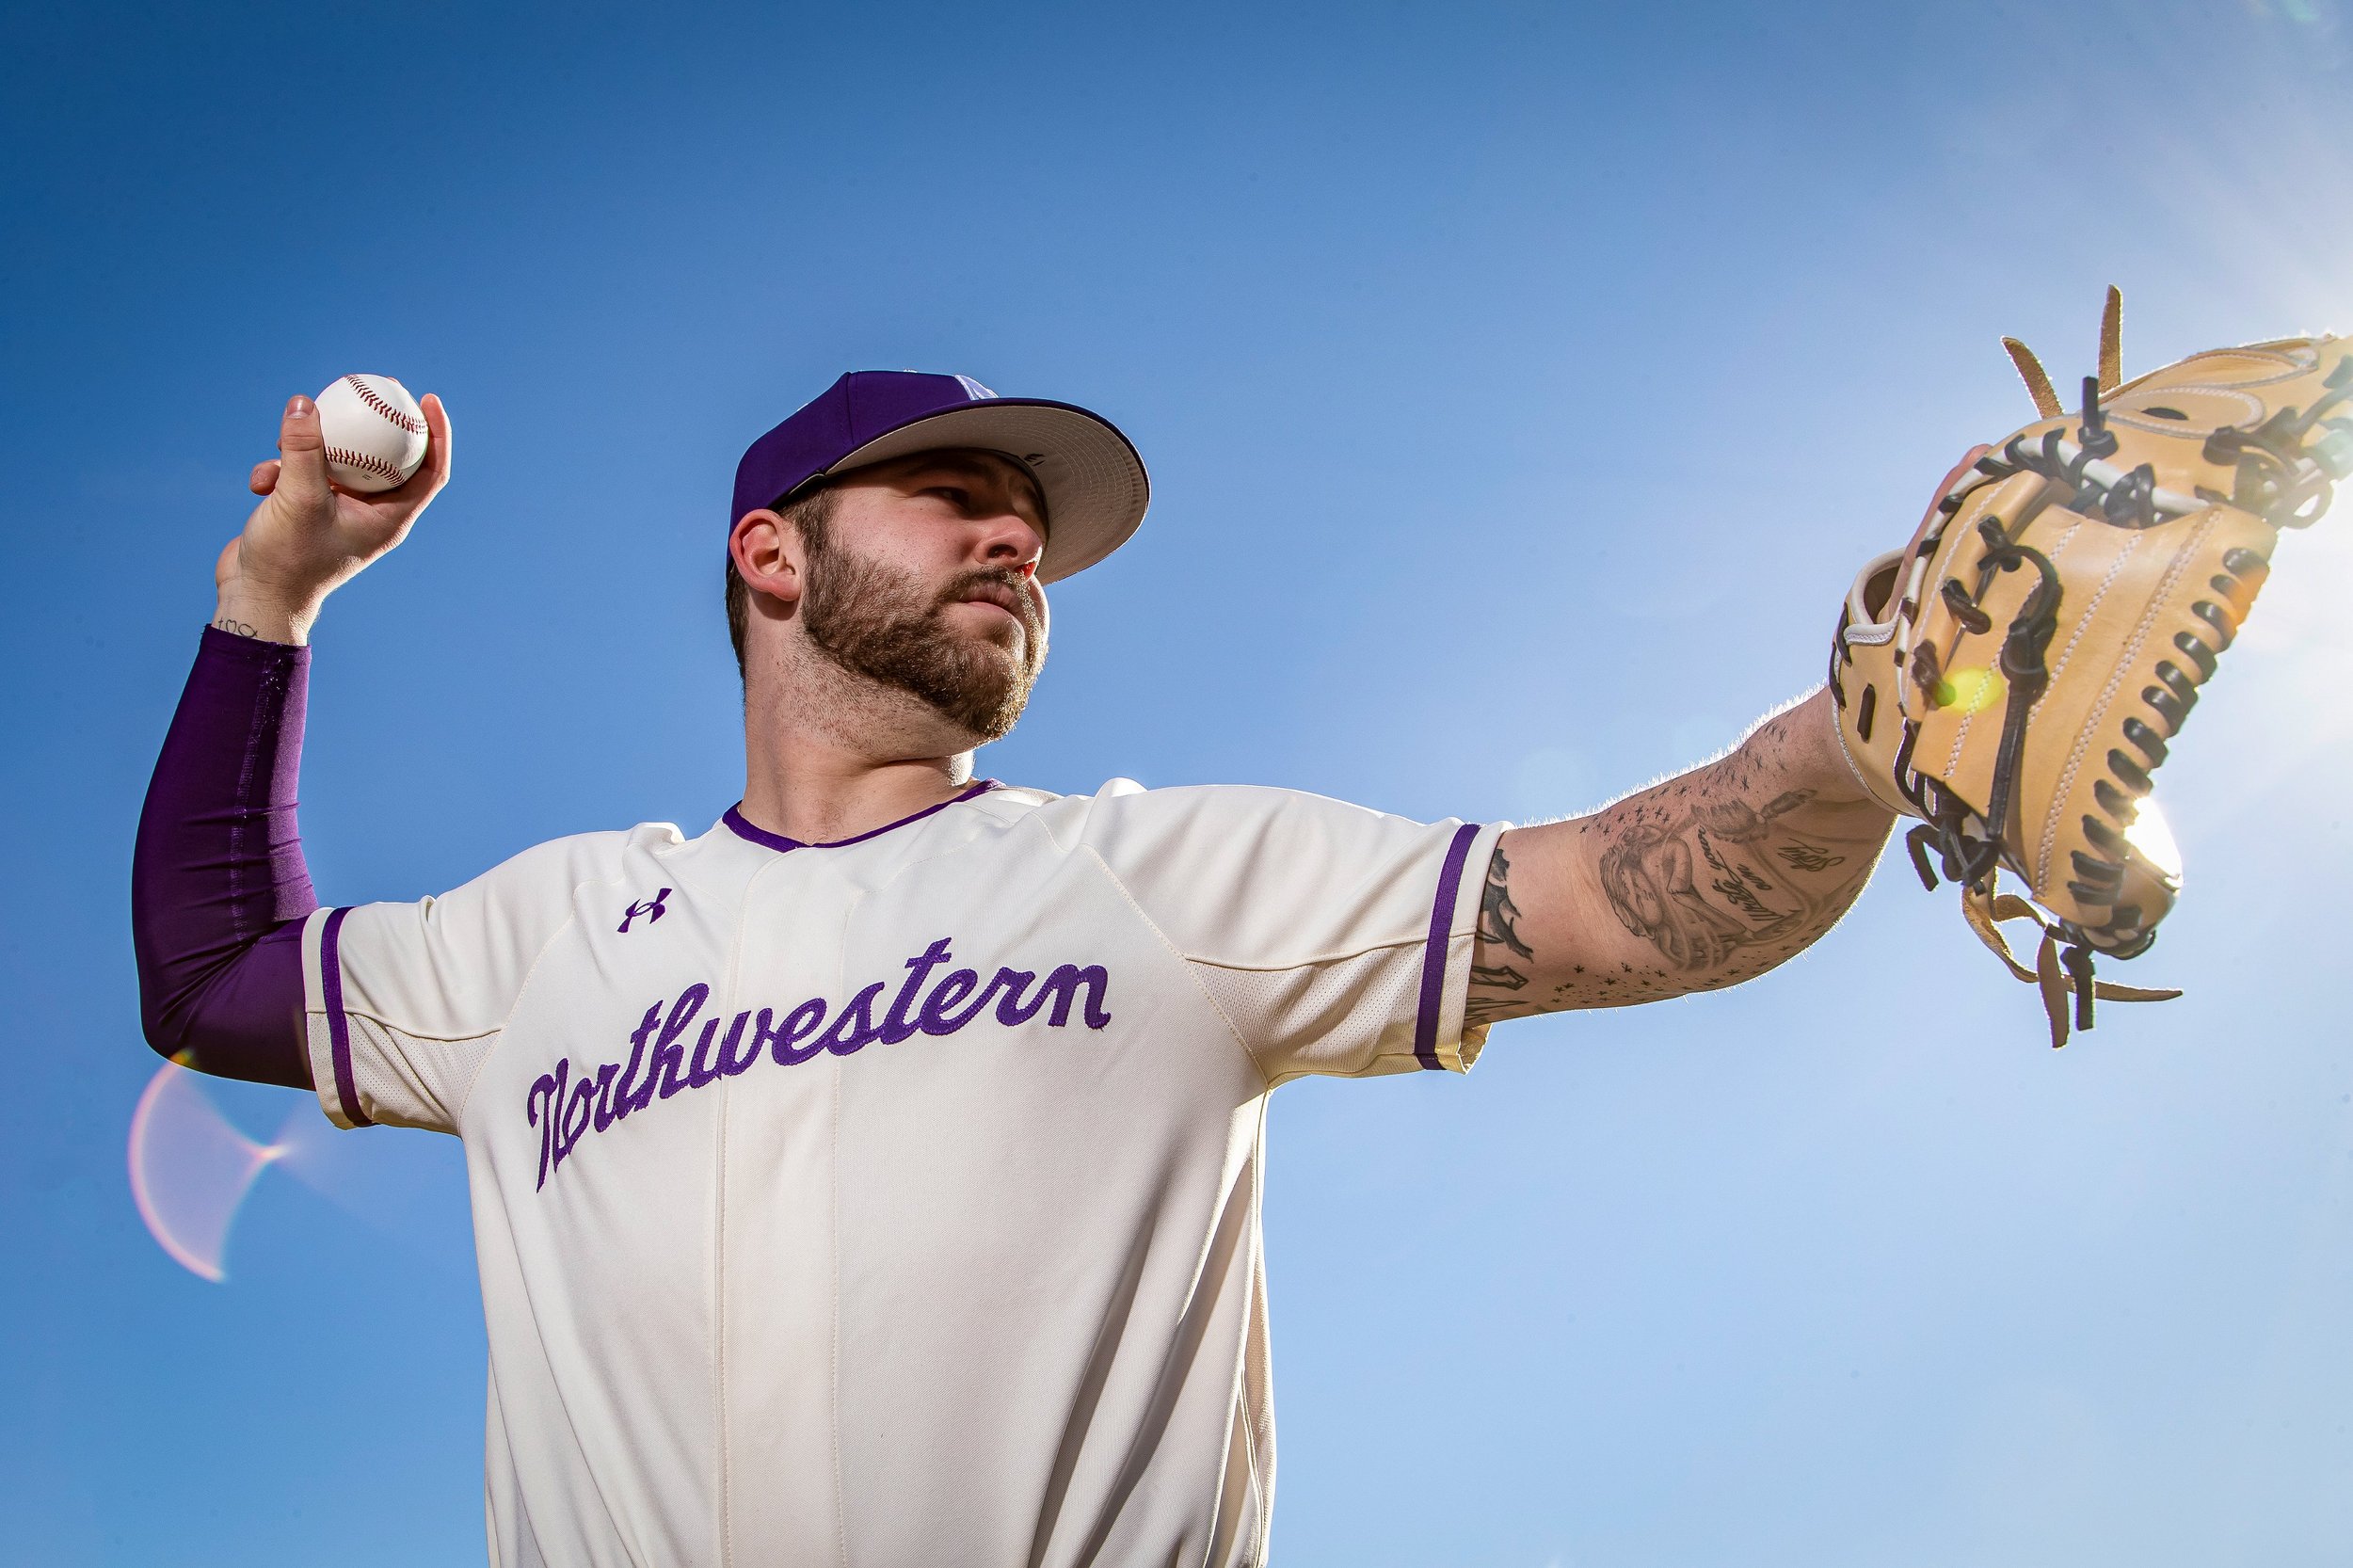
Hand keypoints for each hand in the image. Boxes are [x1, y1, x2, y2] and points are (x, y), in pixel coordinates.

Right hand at [211, 391, 453, 643]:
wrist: (254, 598)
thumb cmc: (288, 559)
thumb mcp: (299, 498)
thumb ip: (304, 450)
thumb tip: (304, 403)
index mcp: (389, 518)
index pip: (430, 471)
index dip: (436, 434)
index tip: (427, 399)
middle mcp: (370, 514)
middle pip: (386, 458)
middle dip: (377, 423)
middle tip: (371, 387)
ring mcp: (338, 512)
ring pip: (334, 463)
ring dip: (305, 450)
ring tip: (281, 443)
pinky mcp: (306, 510)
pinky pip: (301, 476)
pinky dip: (279, 472)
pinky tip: (258, 481)